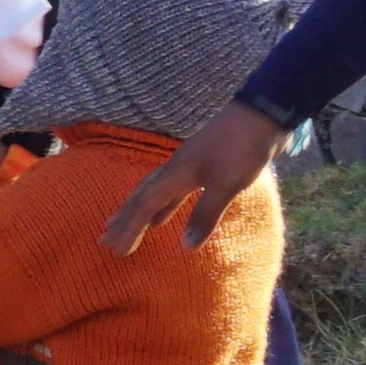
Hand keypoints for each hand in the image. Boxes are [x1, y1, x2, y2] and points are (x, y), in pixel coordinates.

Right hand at [102, 105, 282, 255]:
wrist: (260, 116)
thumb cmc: (241, 149)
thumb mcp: (224, 185)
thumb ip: (205, 215)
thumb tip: (185, 247)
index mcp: (175, 175)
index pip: (144, 205)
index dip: (129, 228)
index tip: (115, 248)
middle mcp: (174, 170)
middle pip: (140, 197)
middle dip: (123, 219)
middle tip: (104, 238)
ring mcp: (187, 167)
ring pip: (152, 192)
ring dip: (138, 211)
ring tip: (122, 224)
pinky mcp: (201, 166)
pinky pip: (170, 191)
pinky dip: (162, 206)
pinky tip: (163, 214)